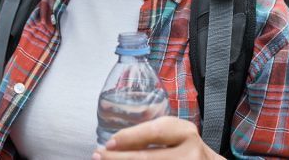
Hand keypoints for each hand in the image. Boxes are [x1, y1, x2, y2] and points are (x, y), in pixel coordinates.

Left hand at [92, 116, 224, 159]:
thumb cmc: (188, 151)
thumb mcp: (177, 137)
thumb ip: (154, 136)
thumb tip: (115, 144)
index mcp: (186, 133)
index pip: (155, 132)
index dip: (129, 137)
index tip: (108, 143)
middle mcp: (190, 153)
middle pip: (148, 157)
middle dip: (118, 158)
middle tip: (98, 155)